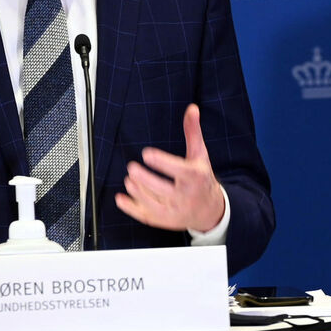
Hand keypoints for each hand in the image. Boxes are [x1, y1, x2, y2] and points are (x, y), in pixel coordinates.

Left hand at [115, 103, 224, 232]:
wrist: (210, 210)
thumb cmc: (202, 179)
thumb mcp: (200, 154)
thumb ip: (193, 131)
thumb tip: (192, 108)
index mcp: (195, 177)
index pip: (177, 170)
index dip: (161, 162)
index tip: (147, 154)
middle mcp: (185, 196)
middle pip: (161, 189)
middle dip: (144, 178)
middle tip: (132, 168)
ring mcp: (175, 211)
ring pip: (152, 203)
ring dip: (137, 191)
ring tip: (129, 179)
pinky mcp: (165, 221)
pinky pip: (145, 216)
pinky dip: (131, 208)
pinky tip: (120, 198)